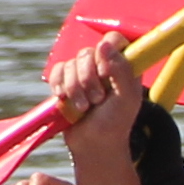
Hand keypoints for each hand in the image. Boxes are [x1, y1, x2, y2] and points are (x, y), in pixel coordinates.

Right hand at [47, 31, 141, 151]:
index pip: (113, 39)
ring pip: (70, 64)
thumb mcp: (126, 97)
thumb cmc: (115, 123)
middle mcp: (103, 65)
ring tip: (84, 107)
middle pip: (87, 52)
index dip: (105, 52)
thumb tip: (103, 44)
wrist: (93, 145)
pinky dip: (59, 85)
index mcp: (123, 65)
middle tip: (97, 100)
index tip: (104, 72)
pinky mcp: (65, 82)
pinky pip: (57, 71)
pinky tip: (64, 98)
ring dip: (74, 88)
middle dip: (88, 79)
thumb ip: (120, 69)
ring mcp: (83, 73)